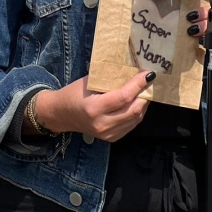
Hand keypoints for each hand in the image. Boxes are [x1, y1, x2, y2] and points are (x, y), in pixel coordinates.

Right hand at [31, 72, 153, 142]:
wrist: (61, 115)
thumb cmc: (74, 93)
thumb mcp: (89, 82)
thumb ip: (109, 80)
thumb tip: (132, 72)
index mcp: (95, 108)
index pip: (124, 97)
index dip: (138, 85)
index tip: (149, 74)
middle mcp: (103, 124)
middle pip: (133, 110)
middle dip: (145, 95)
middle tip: (149, 81)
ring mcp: (107, 134)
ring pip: (135, 119)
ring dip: (143, 104)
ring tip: (145, 91)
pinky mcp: (111, 138)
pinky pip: (130, 125)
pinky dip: (137, 113)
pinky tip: (137, 103)